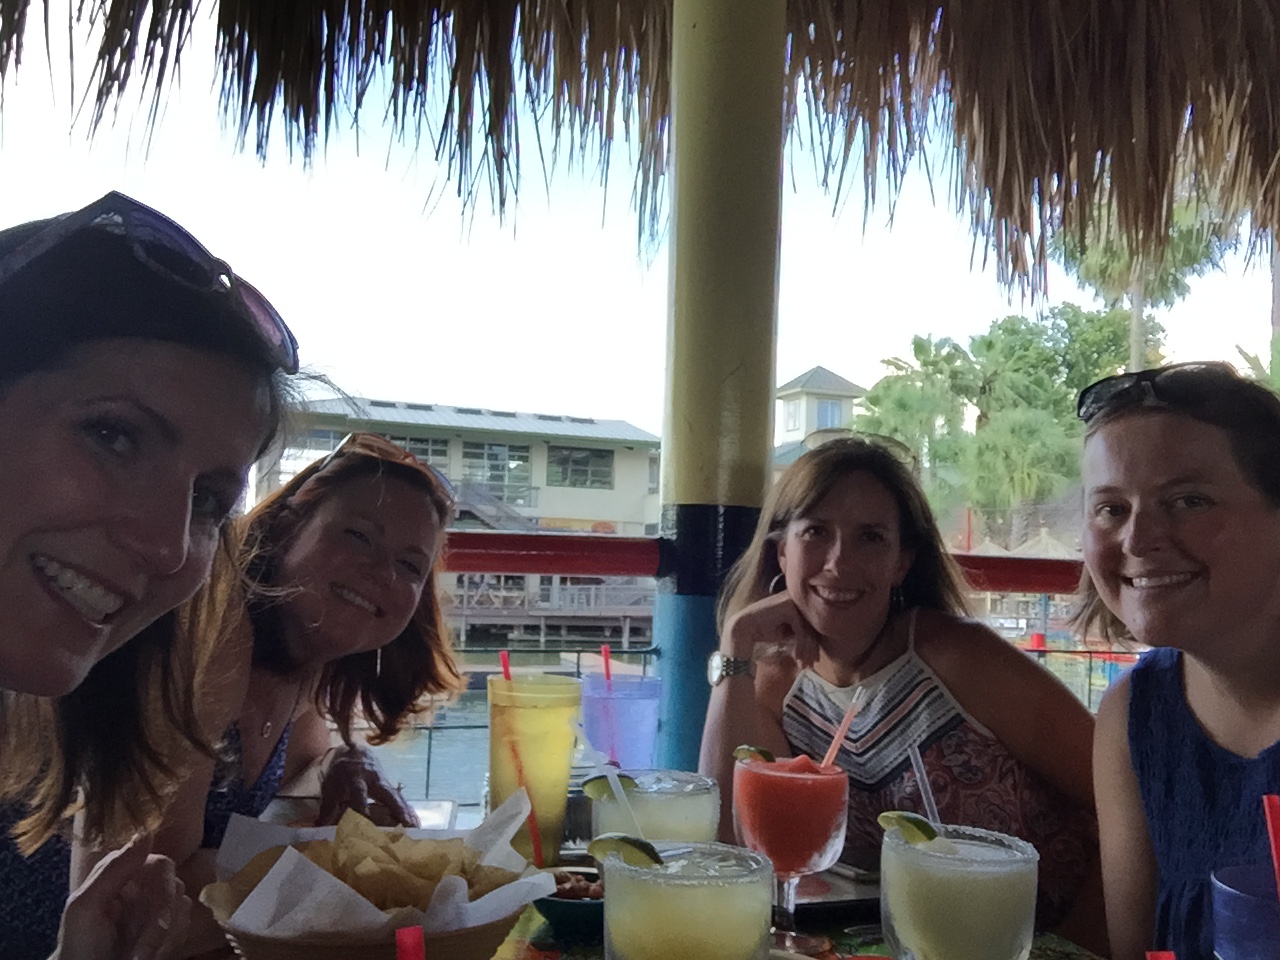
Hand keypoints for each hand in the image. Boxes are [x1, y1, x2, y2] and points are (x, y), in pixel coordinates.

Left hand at [52, 835, 190, 959]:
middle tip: (144, 952)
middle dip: (162, 923)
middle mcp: (142, 885)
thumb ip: (112, 870)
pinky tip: (151, 955)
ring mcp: (156, 907)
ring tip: (141, 957)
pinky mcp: (167, 927)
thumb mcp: (85, 907)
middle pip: (176, 887)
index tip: (158, 918)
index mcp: (122, 873)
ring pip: (183, 907)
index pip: (161, 864)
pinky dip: (171, 945)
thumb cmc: (79, 947)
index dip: (163, 889)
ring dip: (166, 938)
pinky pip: (186, 926)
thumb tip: (146, 832)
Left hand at [315, 746, 419, 827]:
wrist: (353, 752)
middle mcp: (373, 780)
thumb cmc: (340, 774)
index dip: (362, 809)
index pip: (359, 796)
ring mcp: (385, 782)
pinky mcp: (390, 787)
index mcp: (355, 780)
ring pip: (397, 797)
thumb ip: (327, 809)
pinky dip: (408, 811)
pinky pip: (400, 799)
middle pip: (387, 794)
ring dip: (407, 812)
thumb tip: (319, 828)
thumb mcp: (330, 788)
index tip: (366, 824)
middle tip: (407, 824)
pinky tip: (416, 823)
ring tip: (416, 827)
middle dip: (397, 808)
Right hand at [724, 590, 820, 669]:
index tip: (812, 661)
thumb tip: (818, 647)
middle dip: (811, 648)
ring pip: (808, 628)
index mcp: (797, 601)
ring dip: (806, 649)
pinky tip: (796, 656)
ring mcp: (792, 599)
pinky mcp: (788, 605)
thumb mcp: (787, 633)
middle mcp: (796, 597)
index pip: (812, 623)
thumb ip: (801, 633)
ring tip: (803, 664)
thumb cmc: (764, 632)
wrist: (743, 630)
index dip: (813, 643)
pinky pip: (800, 628)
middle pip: (812, 625)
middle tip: (810, 665)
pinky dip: (800, 644)